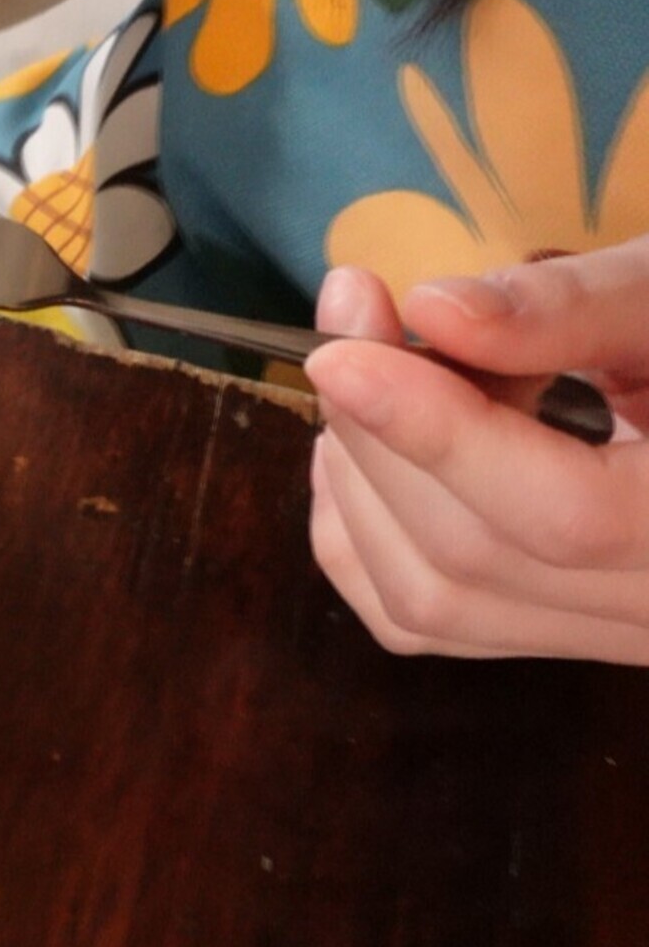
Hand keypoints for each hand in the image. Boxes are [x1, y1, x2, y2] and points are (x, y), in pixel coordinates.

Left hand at [304, 242, 648, 661]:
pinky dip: (361, 533)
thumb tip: (436, 311)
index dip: (436, 433)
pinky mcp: (554, 637)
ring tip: (372, 367)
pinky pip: (423, 618)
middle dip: (380, 432)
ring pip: (430, 601)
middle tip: (349, 315)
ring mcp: (608, 639)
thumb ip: (578, 307)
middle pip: (474, 557)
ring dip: (361, 481)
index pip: (564, 516)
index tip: (338, 353)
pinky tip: (364, 445)